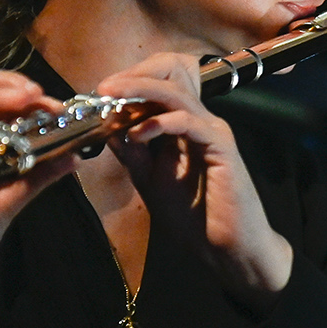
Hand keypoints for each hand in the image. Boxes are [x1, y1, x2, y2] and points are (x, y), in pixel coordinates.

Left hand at [96, 52, 292, 312]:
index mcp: (184, 127)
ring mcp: (212, 132)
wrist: (226, 249)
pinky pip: (189, 122)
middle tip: (103, 88)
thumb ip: (133, 153)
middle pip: (169, 80)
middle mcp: (200, 121)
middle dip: (133, 78)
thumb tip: (109, 128)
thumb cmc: (194, 217)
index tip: (101, 93)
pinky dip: (161, 122)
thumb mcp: (150, 180)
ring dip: (141, 91)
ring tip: (113, 98)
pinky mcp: (222, 147)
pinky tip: (138, 133)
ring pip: (177, 94)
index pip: (160, 88)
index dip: (131, 82)